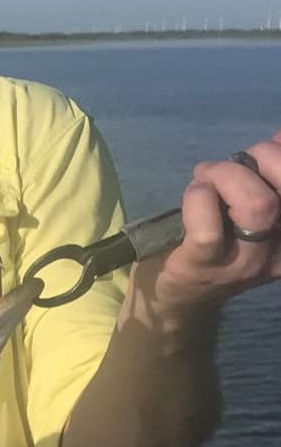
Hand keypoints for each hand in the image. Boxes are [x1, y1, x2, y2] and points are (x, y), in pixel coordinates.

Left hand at [135, 133, 280, 322]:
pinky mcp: (203, 265)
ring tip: (208, 178)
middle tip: (231, 165)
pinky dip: (200, 196)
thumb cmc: (216, 240)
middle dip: (262, 158)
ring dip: (228, 175)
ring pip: (258, 205)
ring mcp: (244, 262)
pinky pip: (208, 226)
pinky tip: (195, 193)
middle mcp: (280, 251)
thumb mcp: (249, 208)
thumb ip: (269, 175)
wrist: (176, 294)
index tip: (266, 151)